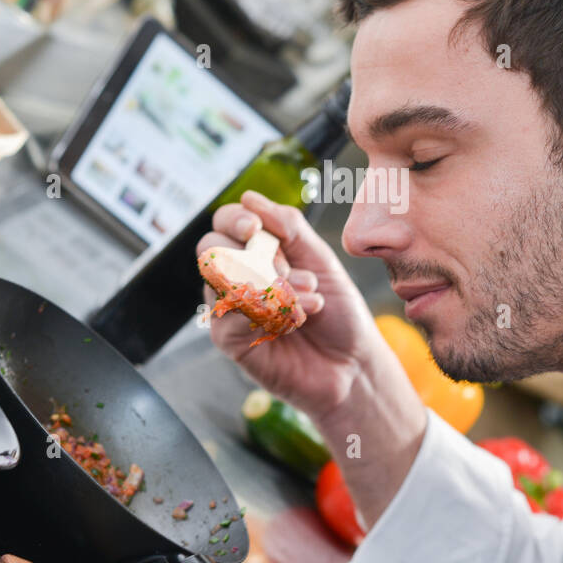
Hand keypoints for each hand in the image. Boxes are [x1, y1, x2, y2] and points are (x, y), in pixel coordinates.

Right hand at [195, 190, 384, 421]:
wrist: (353, 364)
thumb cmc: (338, 312)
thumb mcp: (321, 259)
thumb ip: (288, 226)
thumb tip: (248, 198)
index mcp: (256, 253)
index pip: (224, 223)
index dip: (234, 220)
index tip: (254, 228)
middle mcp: (236, 277)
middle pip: (210, 247)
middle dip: (251, 254)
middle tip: (290, 273)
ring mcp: (229, 309)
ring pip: (221, 280)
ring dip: (270, 285)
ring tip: (309, 297)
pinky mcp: (230, 340)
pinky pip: (229, 315)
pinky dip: (268, 312)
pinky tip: (298, 319)